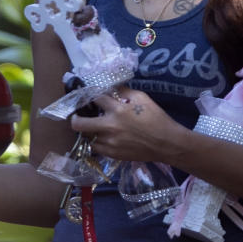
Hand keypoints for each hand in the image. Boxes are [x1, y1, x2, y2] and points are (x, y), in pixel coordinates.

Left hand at [69, 86, 185, 162]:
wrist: (166, 143)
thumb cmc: (155, 118)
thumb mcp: (141, 98)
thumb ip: (123, 92)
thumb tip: (110, 87)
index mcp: (117, 110)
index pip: (95, 98)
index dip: (89, 95)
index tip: (87, 96)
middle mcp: (110, 127)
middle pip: (79, 123)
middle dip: (76, 118)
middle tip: (78, 115)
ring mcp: (109, 143)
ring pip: (86, 137)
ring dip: (88, 131)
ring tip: (93, 127)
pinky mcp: (112, 154)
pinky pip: (96, 148)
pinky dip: (97, 142)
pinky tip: (102, 137)